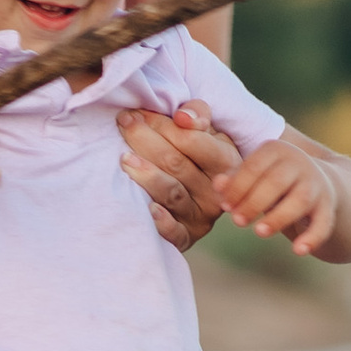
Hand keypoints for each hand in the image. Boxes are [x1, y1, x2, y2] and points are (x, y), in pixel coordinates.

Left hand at [117, 102, 239, 250]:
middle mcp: (217, 192)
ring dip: (147, 175)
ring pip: (172, 193)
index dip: (163, 125)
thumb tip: (182, 117)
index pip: (193, 141)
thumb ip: (198, 115)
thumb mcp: (207, 131)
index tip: (137, 112)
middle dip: (147, 140)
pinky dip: (162, 222)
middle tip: (124, 123)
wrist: (201, 196)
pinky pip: (174, 233)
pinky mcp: (186, 237)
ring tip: (124, 158)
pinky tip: (148, 209)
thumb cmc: (198, 155)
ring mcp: (202, 217)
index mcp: (226, 162)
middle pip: (177, 164)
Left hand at [217, 134, 344, 254]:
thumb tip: (217, 185)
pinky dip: (312, 237)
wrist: (320, 183)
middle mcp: (300, 162)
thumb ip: (234, 180)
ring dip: (279, 217)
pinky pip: (323, 222)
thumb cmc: (274, 181)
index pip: (254, 166)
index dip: (238, 187)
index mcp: (276, 150)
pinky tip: (299, 251)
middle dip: (254, 203)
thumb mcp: (254, 175)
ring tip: (260, 233)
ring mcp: (316, 184)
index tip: (226, 206)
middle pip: (276, 182)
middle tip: (237, 222)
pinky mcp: (328, 206)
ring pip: (300, 200)